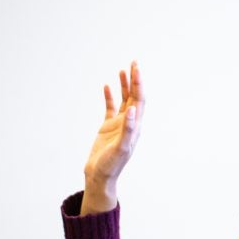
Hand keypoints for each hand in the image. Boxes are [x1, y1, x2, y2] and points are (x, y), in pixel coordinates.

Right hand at [80, 61, 144, 214]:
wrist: (99, 176)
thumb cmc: (111, 164)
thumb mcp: (121, 148)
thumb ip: (127, 129)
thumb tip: (132, 110)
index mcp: (135, 126)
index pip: (139, 100)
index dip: (138, 84)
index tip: (136, 68)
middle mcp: (129, 123)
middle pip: (134, 96)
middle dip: (135, 80)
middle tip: (134, 62)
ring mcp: (118, 124)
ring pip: (123, 100)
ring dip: (124, 86)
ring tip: (123, 70)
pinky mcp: (107, 128)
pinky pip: (110, 108)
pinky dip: (109, 97)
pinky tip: (107, 87)